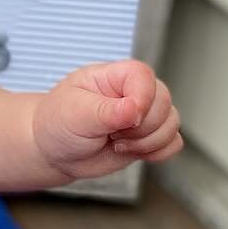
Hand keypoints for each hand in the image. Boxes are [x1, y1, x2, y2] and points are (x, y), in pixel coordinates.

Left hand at [32, 60, 181, 180]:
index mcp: (114, 76)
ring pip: (172, 124)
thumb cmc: (59, 124)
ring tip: (117, 144)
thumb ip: (104, 111)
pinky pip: (173, 143)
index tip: (126, 119)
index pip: (143, 76)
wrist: (55, 150)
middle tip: (111, 135)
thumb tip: (133, 109)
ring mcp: (143, 115)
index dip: (142, 99)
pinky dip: (158, 152)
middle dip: (141, 128)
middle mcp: (134, 92)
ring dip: (147, 142)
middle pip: (164, 103)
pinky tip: (133, 152)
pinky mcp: (148, 137)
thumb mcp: (74, 114)